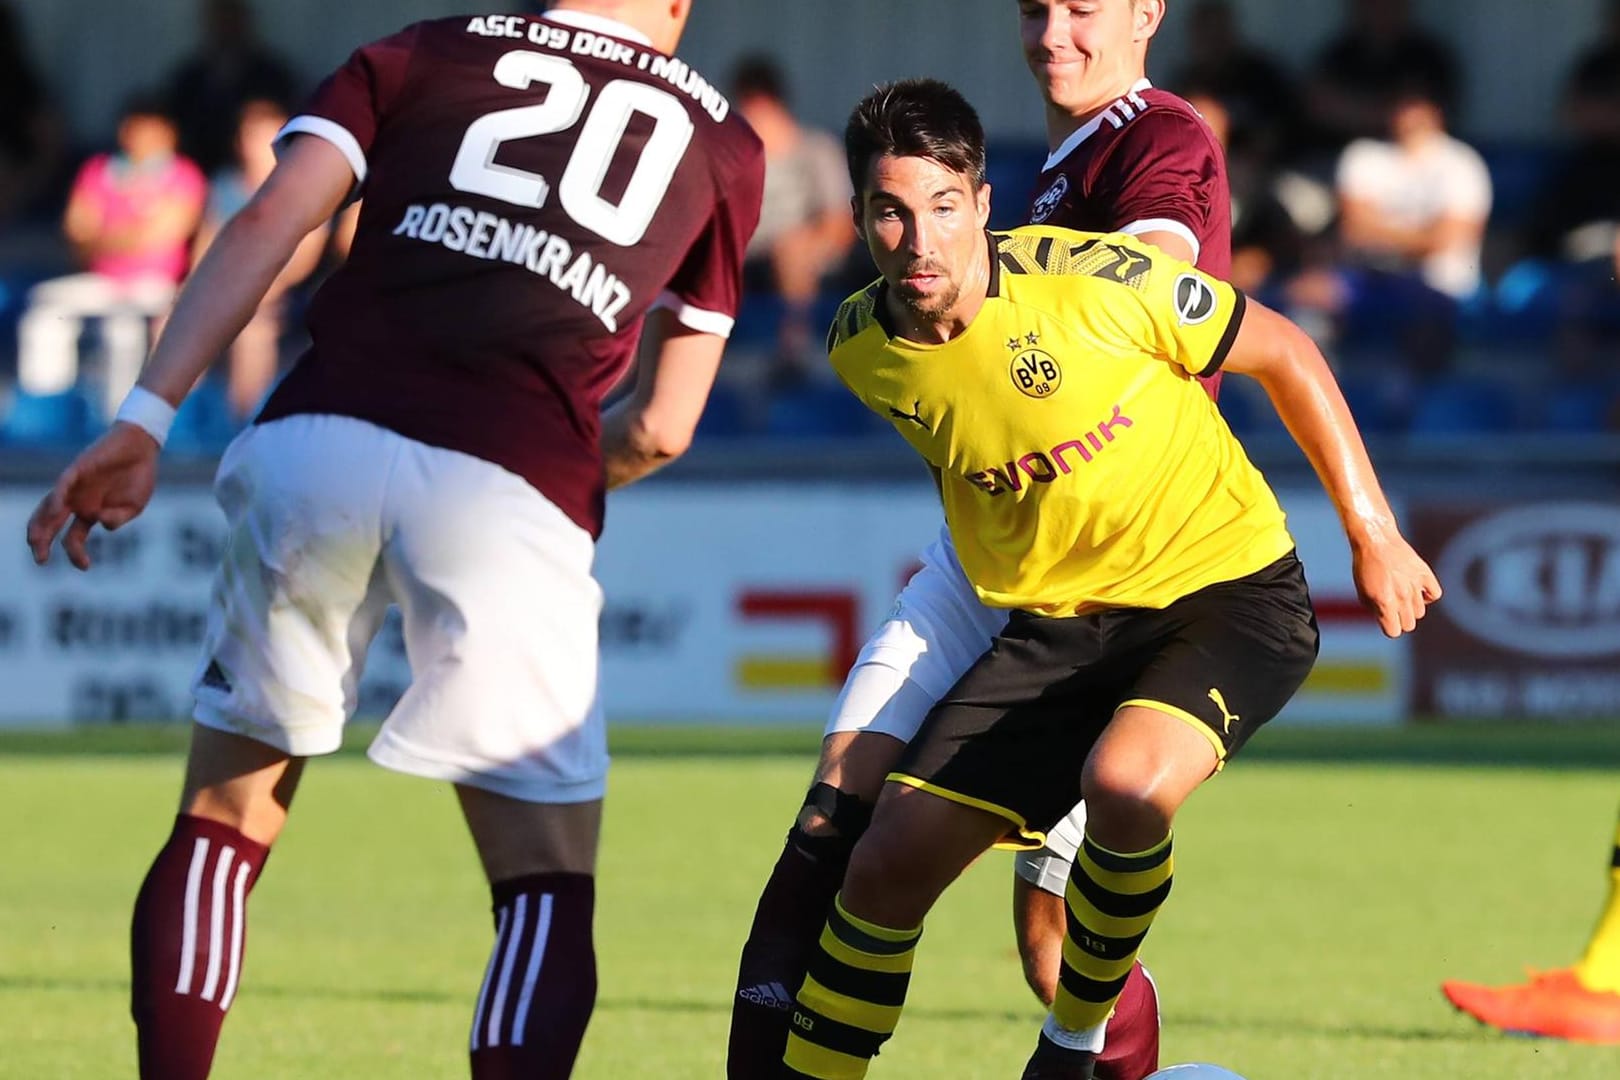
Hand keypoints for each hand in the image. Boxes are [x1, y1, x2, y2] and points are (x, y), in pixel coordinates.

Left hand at [26, 423, 160, 569]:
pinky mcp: (78, 470)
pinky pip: (62, 486)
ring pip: (49, 507)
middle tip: (41, 561)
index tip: (86, 566)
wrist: (142, 447)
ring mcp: (75, 486)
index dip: (76, 555)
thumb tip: (102, 523)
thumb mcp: (134, 507)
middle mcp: (77, 501)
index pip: (73, 538)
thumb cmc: (138, 476)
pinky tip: (58, 512)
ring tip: (36, 541)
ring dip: (40, 524)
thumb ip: (118, 519)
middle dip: (42, 543)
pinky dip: (57, 499)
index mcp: (90, 513)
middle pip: (51, 525)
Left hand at [1350, 531, 1442, 637]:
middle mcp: (1402, 596)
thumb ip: (1376, 610)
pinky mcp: (1425, 574)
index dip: (1388, 627)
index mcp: (1384, 602)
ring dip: (1411, 607)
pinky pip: (1435, 595)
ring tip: (1401, 594)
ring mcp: (1415, 585)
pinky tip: (1417, 589)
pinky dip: (1428, 595)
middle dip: (1399, 619)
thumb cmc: (1365, 566)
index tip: (1385, 619)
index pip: (1393, 631)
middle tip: (1392, 606)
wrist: (1376, 540)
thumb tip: (1387, 621)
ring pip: (1420, 612)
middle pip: (1408, 625)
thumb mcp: (1362, 591)